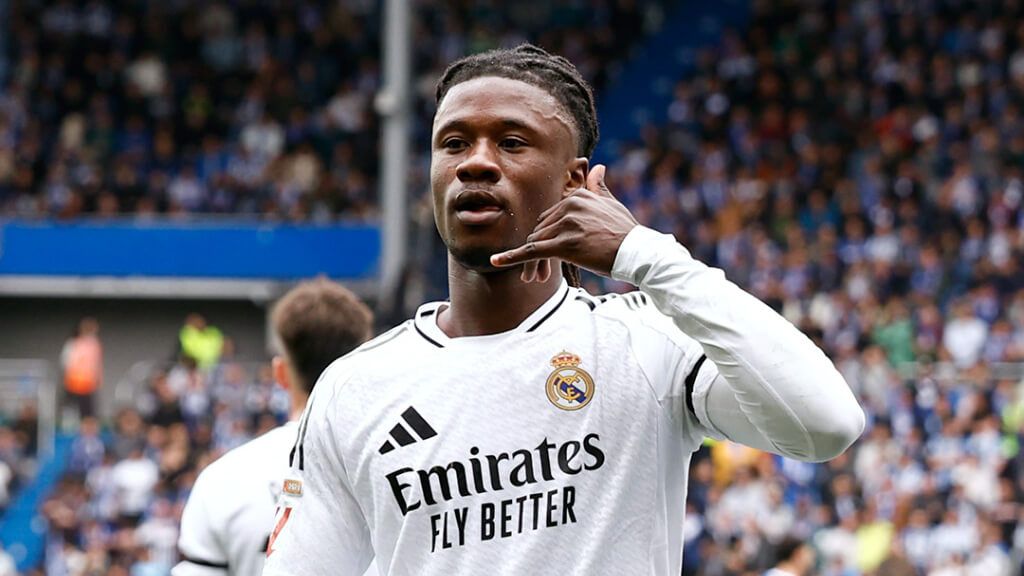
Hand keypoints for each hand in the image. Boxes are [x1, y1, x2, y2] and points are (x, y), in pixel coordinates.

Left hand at [491, 164, 637, 278]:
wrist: (639, 254)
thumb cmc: (627, 233)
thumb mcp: (611, 204)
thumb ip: (598, 186)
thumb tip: (597, 167)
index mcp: (578, 196)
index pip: (550, 216)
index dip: (548, 237)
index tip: (550, 251)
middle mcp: (570, 206)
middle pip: (541, 229)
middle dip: (539, 250)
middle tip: (539, 273)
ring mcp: (567, 224)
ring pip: (537, 242)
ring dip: (533, 262)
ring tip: (534, 278)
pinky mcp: (565, 244)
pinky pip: (532, 250)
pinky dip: (513, 257)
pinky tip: (497, 261)